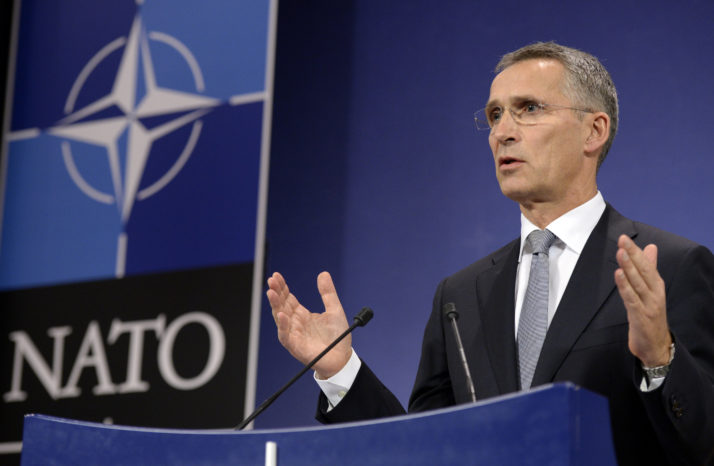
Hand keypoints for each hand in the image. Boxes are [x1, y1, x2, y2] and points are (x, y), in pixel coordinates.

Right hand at [266, 271, 351, 378]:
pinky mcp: (296, 347)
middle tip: (272, 280)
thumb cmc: (338, 337)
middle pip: (282, 305)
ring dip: (275, 305)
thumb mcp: (334, 310)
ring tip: (271, 292)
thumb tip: (323, 274)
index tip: (276, 275)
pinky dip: (283, 326)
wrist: (343, 358)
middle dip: (276, 293)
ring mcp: (294, 335)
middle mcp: (295, 324)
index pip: (288, 298)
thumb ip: (328, 293)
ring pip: (280, 318)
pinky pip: (286, 336)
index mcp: (302, 315)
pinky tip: (282, 315)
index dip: (282, 287)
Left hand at [614, 235, 671, 366]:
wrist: (656, 346)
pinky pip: (631, 299)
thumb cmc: (651, 315)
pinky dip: (625, 286)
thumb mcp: (651, 290)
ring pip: (637, 283)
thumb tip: (651, 247)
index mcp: (656, 286)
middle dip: (633, 254)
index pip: (646, 265)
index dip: (636, 252)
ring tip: (620, 252)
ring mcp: (648, 305)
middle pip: (643, 271)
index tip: (625, 238)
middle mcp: (654, 293)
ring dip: (628, 267)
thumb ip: (649, 269)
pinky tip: (618, 275)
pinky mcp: (640, 316)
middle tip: (623, 239)